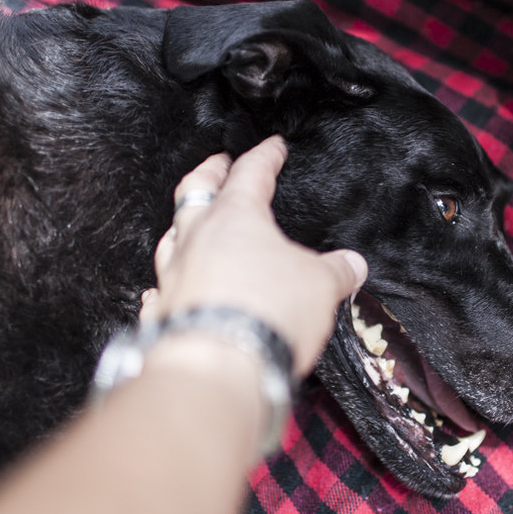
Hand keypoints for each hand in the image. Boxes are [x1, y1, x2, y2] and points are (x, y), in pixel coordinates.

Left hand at [141, 136, 366, 376]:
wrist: (219, 365)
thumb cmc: (266, 313)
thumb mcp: (320, 286)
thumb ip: (336, 271)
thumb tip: (352, 265)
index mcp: (236, 218)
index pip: (251, 173)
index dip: (264, 157)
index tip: (272, 147)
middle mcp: (197, 239)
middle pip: (196, 192)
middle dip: (209, 173)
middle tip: (218, 163)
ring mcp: (175, 275)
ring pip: (171, 238)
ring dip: (182, 227)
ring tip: (190, 224)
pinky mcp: (163, 314)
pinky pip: (159, 290)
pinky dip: (164, 285)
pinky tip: (163, 289)